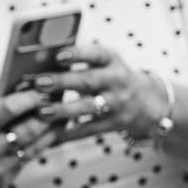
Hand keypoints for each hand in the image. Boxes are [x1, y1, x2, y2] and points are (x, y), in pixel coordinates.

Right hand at [0, 85, 58, 187]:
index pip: (9, 108)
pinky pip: (31, 156)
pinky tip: (49, 130)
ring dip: (51, 126)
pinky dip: (43, 142)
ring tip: (59, 112)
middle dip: (46, 111)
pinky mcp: (6, 179)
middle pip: (29, 127)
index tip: (40, 89)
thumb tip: (4, 80)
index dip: (30, 97)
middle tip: (55, 99)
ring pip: (36, 143)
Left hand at [33, 42, 168, 142]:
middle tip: (40, 82)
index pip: (97, 54)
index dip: (78, 54)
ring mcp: (116, 103)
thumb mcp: (106, 62)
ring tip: (42, 111)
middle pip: (89, 81)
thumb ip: (80, 60)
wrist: (148, 102)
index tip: (59, 56)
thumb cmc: (114, 77)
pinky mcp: (112, 123)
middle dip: (63, 82)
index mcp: (112, 61)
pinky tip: (51, 133)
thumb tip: (40, 59)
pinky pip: (88, 129)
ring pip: (88, 107)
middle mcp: (116, 81)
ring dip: (64, 110)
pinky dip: (69, 133)